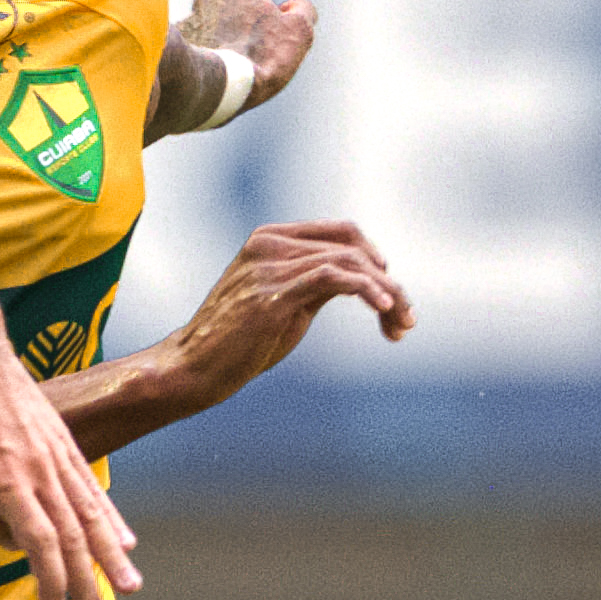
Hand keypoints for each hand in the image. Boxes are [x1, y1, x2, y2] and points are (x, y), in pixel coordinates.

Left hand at [0, 337, 136, 599]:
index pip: (39, 544)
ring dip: (110, 556)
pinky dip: (110, 517)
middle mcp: (41, 472)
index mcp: (7, 483)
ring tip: (129, 587)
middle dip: (87, 583)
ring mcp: (58, 456)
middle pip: (73, 537)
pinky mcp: (64, 443)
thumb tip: (12, 546)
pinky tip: (123, 541)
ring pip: (91, 514)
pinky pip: (92, 487)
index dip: (50, 582)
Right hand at [154, 221, 413, 406]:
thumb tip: (360, 280)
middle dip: (390, 284)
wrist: (194, 368)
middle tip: (406, 321)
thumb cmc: (237, 341)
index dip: (375, 258)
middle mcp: (269, 245)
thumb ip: (314, 282)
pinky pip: (335, 278)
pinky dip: (368, 290)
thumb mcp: (282, 301)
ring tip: (401, 325)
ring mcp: (269, 267)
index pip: (342, 232)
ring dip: (388, 295)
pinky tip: (385, 310)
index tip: (391, 294)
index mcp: (270, 238)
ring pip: (351, 264)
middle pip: (353, 249)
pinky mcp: (274, 295)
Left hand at [176, 0, 317, 112]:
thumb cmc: (259, 56)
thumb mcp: (298, 32)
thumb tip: (296, 7)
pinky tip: (216, 62)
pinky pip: (196, 38)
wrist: (215, 88)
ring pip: (209, 15)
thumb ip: (303, 11)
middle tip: (257, 19)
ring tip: (237, 47)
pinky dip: (207, 44)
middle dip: (241, 0)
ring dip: (222, 25)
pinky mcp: (179, 44)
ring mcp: (191, 18)